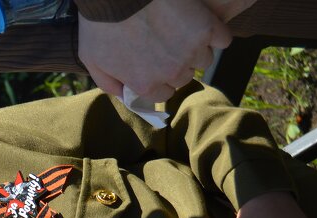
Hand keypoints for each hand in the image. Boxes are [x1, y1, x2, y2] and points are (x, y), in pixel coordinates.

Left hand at [77, 0, 230, 100]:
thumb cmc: (101, 23)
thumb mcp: (93, 60)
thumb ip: (110, 83)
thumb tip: (126, 95)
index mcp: (146, 84)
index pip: (162, 94)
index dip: (158, 79)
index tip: (154, 66)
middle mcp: (172, 72)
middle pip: (183, 77)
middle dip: (175, 64)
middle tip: (166, 45)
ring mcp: (192, 50)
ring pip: (204, 60)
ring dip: (195, 49)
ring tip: (181, 33)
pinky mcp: (208, 27)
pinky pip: (223, 39)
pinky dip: (215, 34)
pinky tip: (201, 25)